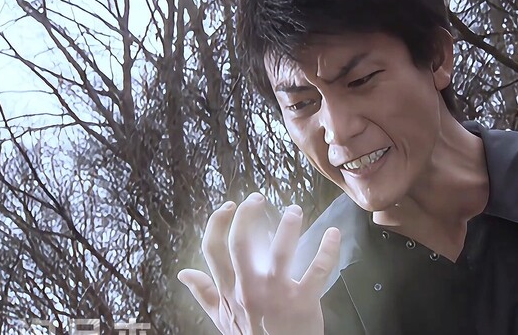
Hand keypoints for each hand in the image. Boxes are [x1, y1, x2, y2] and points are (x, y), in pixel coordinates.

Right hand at [178, 193, 340, 334]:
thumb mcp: (223, 319)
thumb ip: (204, 294)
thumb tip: (184, 273)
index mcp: (229, 290)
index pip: (213, 249)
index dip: (217, 223)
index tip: (228, 205)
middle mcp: (248, 288)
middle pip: (240, 243)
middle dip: (247, 215)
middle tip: (258, 198)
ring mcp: (276, 294)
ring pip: (280, 252)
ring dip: (289, 227)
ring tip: (294, 210)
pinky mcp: (303, 302)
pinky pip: (317, 271)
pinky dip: (328, 250)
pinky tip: (333, 233)